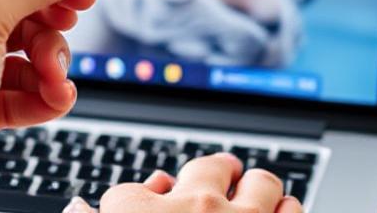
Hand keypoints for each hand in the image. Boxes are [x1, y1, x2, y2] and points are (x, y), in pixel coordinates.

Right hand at [66, 154, 301, 212]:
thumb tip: (86, 207)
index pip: (132, 191)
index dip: (145, 198)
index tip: (154, 198)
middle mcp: (193, 207)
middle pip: (207, 168)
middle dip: (214, 173)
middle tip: (221, 175)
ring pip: (259, 182)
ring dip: (258, 189)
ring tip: (255, 196)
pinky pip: (291, 209)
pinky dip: (287, 211)